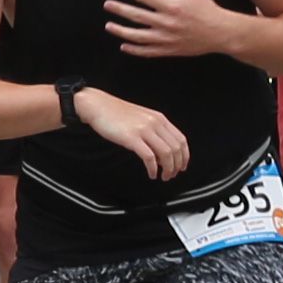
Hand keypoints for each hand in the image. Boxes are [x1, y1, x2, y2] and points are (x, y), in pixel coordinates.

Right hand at [72, 87, 186, 179]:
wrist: (98, 105)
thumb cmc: (116, 113)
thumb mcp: (142, 118)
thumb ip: (154, 131)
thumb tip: (162, 152)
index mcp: (159, 118)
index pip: (181, 139)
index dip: (184, 156)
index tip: (182, 166)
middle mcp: (155, 123)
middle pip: (176, 148)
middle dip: (176, 166)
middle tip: (171, 175)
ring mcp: (144, 130)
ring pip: (166, 154)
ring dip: (168, 169)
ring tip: (163, 176)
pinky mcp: (131, 138)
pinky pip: (149, 157)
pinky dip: (153, 169)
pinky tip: (151, 173)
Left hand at [99, 0, 235, 62]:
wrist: (221, 33)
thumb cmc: (207, 10)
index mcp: (171, 6)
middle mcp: (166, 23)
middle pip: (137, 16)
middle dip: (120, 9)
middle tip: (108, 5)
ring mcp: (166, 39)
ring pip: (138, 36)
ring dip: (121, 31)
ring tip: (109, 26)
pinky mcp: (168, 50)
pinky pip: (147, 51)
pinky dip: (134, 50)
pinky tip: (124, 46)